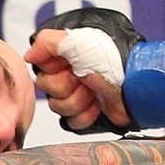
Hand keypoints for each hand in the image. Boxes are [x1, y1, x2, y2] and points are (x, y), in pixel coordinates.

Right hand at [24, 6, 164, 132]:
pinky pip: (72, 123)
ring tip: (94, 92)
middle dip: (67, 87)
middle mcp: (69, 75)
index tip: (68, 65)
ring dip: (79, 101)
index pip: (40, 71)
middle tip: (85, 79)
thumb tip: (28, 55)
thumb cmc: (113, 61)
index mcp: (64, 57)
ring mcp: (78, 95)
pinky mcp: (87, 114)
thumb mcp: (76, 41)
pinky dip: (87, 115)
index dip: (53, 72)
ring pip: (58, 108)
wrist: (136, 85)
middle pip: (47, 91)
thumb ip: (46, 42)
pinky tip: (98, 105)